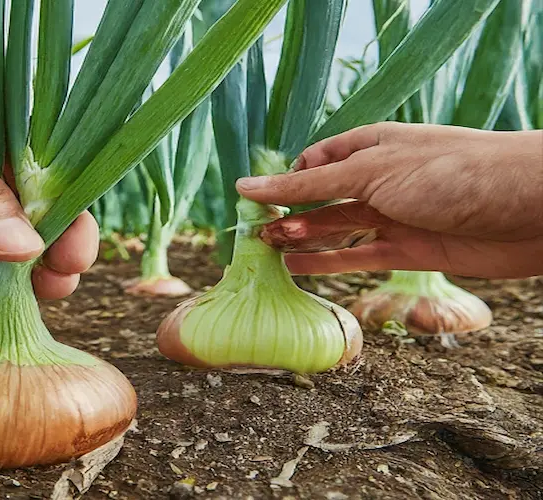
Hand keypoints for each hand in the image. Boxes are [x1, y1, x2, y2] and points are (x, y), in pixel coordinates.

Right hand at [236, 123, 542, 278]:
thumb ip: (307, 185)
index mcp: (370, 146)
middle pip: (321, 198)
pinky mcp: (409, 249)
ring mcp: (393, 215)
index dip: (283, 182)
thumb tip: (248, 186)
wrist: (527, 208)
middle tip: (252, 235)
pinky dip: (329, 263)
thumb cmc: (448, 172)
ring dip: (302, 238)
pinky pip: (359, 256)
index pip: (314, 163)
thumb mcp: (368, 171)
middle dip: (287, 213)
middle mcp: (379, 179)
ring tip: (266, 251)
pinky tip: (299, 268)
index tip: (253, 202)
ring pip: (336, 228)